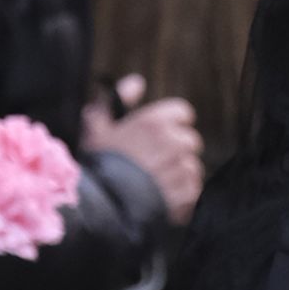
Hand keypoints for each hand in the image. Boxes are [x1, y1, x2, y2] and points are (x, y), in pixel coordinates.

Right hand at [84, 76, 203, 221]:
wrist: (99, 208)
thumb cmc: (94, 165)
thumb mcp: (96, 126)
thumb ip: (118, 99)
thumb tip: (138, 81)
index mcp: (155, 122)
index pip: (183, 112)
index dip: (171, 124)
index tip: (158, 136)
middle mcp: (173, 142)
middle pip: (190, 141)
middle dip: (175, 151)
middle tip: (152, 163)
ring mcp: (182, 169)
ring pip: (192, 167)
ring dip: (178, 175)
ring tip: (153, 185)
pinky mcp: (188, 195)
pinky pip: (194, 190)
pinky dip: (182, 196)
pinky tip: (160, 200)